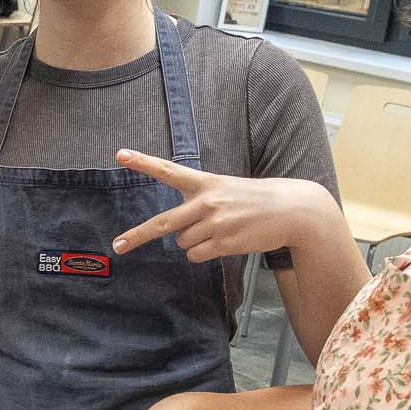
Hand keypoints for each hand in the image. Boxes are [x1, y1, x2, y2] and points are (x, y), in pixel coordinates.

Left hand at [112, 151, 342, 263]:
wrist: (292, 211)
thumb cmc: (256, 200)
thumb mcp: (227, 189)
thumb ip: (200, 203)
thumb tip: (178, 234)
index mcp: (206, 182)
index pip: (169, 170)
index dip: (143, 162)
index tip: (120, 153)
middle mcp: (207, 202)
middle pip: (164, 223)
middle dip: (137, 236)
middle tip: (118, 245)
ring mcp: (215, 224)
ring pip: (183, 243)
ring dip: (194, 242)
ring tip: (220, 230)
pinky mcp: (224, 243)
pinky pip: (197, 255)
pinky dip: (204, 253)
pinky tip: (224, 241)